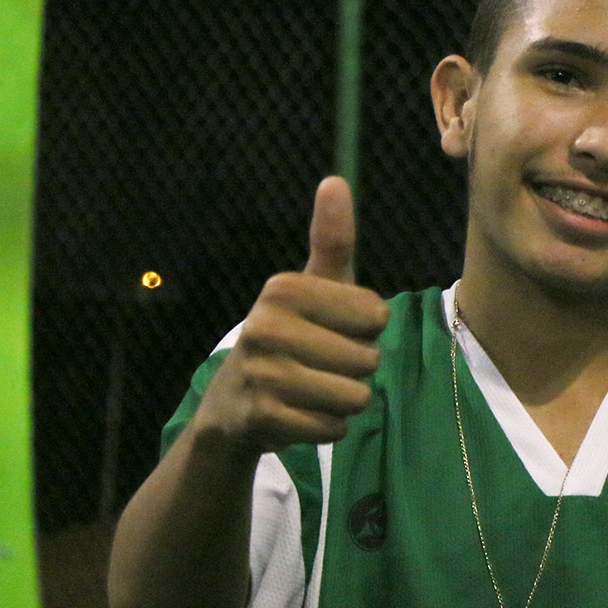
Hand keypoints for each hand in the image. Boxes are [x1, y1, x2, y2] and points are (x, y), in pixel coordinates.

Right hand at [197, 176, 388, 457]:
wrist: (231, 408)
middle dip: (354, 370)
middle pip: (369, 359)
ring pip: (356, 397)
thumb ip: (331, 241)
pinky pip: (334, 427)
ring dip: (344, 402)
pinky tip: (298, 415)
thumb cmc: (289, 339)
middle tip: (317, 366)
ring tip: (310, 390)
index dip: (365, 330)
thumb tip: (335, 180)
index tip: (331, 330)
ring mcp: (262, 373)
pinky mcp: (262, 416)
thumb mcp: (311, 289)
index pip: (376, 316)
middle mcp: (265, 324)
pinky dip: (326, 428)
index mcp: (283, 287)